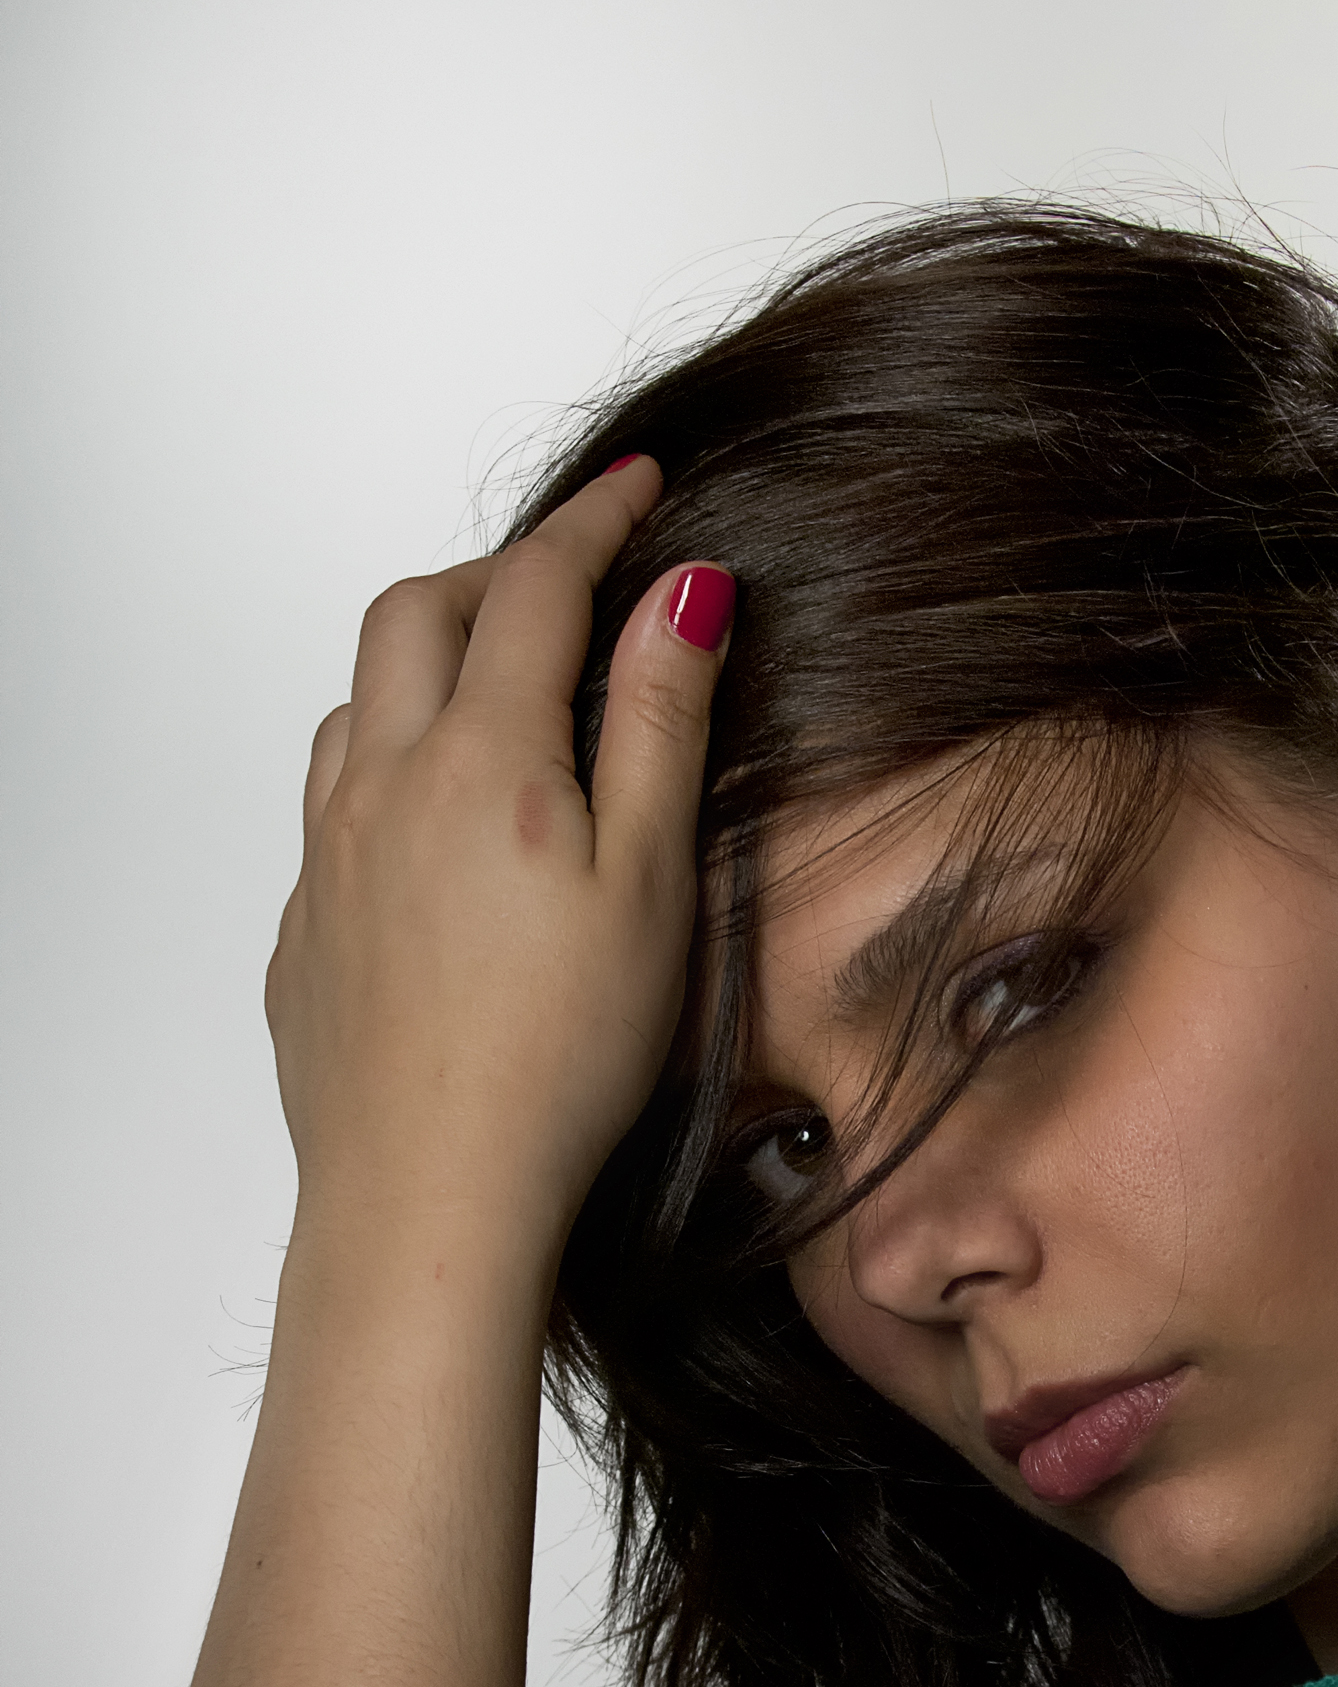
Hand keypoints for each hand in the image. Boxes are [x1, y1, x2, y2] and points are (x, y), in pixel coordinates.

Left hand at [265, 457, 722, 1261]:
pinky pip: (331, 802)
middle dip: (496, 573)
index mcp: (482, 758)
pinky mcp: (305, 930)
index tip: (642, 490)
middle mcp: (383, 783)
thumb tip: (683, 593)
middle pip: (419, 611)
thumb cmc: (557, 1059)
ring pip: (358, 701)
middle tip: (570, 586)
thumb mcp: (651, 879)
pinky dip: (387, 764)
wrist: (431, 1197)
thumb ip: (660, 722)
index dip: (596, 526)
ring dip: (425, 661)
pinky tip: (436, 826)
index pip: (539, 588)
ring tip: (497, 695)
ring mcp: (327, 856)